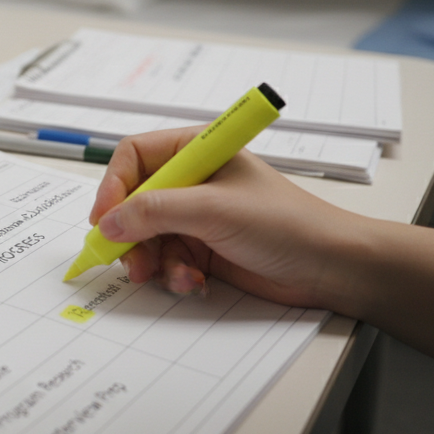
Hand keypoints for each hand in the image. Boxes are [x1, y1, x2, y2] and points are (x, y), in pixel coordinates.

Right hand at [89, 127, 368, 312]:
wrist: (329, 267)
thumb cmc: (286, 223)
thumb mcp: (214, 210)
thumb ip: (156, 211)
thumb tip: (110, 222)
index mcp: (196, 151)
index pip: (135, 157)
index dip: (114, 185)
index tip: (104, 219)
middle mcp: (192, 180)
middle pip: (134, 200)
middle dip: (129, 233)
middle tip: (129, 260)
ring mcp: (196, 216)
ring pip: (145, 236)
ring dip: (152, 259)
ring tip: (170, 275)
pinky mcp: (202, 248)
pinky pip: (166, 260)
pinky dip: (172, 274)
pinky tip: (193, 282)